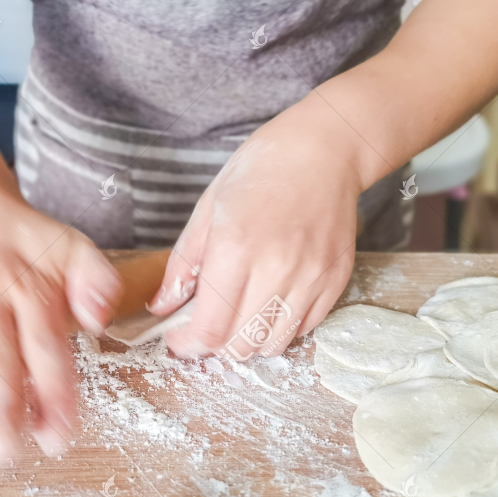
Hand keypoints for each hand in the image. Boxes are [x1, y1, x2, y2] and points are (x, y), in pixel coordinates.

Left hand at [149, 103, 362, 359]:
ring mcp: (310, 277)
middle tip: (209, 324)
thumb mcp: (209, 207)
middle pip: (241, 346)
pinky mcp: (335, 280)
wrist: (326, 149)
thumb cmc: (262, 169)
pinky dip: (283, 327)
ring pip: (274, 345)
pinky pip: (305, 328)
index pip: (209, 328)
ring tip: (242, 315)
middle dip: (217, 344)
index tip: (180, 339)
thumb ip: (184, 263)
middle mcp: (275, 268)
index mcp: (235, 248)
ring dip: (251, 340)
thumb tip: (162, 306)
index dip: (188, 345)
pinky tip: (272, 302)